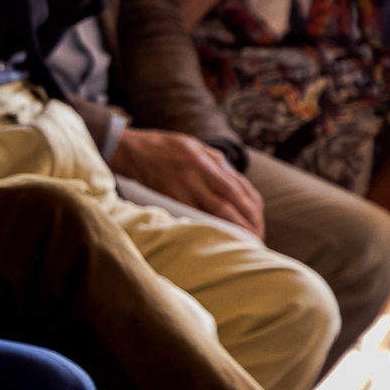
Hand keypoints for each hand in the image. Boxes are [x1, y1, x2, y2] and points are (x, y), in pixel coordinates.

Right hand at [109, 125, 265, 235]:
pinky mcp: (167, 198)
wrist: (131, 150)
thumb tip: (240, 187)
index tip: (258, 222)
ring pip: (212, 213)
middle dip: (246, 224)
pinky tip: (216, 237)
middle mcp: (195, 174)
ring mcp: (180, 188)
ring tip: (242, 242)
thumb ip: (219, 164)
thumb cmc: (166, 147)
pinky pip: (192, 216)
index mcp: (205, 161)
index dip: (251, 208)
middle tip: (256, 239)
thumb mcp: (197, 147)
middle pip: (227, 205)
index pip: (236, 189)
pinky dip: (208, 228)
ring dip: (230, 230)